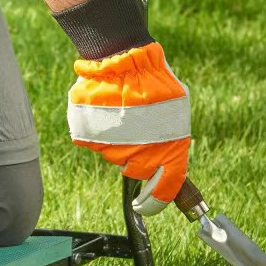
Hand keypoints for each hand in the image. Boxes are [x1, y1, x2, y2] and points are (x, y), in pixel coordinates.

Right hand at [67, 42, 189, 215]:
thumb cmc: (154, 80)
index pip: (164, 191)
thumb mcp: (176, 108)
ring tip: (121, 109)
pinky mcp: (89, 137)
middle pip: (135, 169)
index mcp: (169, 150)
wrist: (123, 59)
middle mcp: (141, 154)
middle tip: (135, 129)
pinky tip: (105, 107)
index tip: (144, 207)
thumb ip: (171, 137)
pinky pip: (93, 140)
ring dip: (117, 136)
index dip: (154, 203)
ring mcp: (113, 147)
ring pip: (112, 152)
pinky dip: (97, 128)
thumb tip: (166, 159)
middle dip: (134, 154)